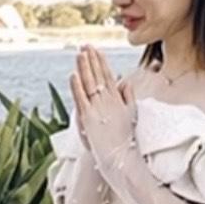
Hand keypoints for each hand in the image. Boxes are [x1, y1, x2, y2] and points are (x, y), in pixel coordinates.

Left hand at [69, 44, 136, 169]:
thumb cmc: (124, 140)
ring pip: (89, 83)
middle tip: (85, 45)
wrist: (121, 158)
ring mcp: (98, 109)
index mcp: (117, 100)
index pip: (108, 76)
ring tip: (79, 53)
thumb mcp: (131, 114)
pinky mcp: (88, 118)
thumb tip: (125, 81)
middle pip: (98, 76)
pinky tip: (73, 74)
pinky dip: (77, 86)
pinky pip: (81, 98)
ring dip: (84, 67)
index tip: (96, 50)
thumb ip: (128, 97)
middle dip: (91, 59)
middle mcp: (108, 101)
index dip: (101, 62)